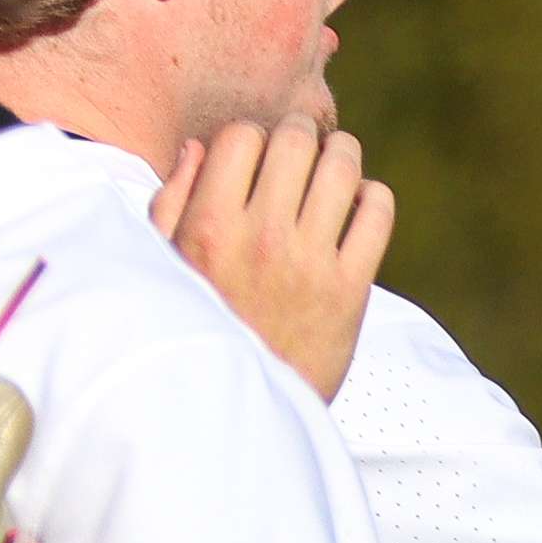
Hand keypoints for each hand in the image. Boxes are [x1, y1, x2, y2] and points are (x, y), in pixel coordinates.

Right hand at [151, 121, 393, 398]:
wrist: (242, 408)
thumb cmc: (198, 327)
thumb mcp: (163, 265)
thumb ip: (173, 202)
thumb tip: (199, 148)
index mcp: (208, 226)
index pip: (240, 137)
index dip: (252, 137)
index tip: (258, 154)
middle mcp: (260, 237)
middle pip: (295, 142)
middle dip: (301, 134)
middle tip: (303, 146)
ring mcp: (309, 262)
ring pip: (343, 168)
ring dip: (343, 154)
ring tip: (336, 163)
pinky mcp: (350, 290)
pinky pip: (377, 213)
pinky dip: (373, 198)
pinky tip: (359, 207)